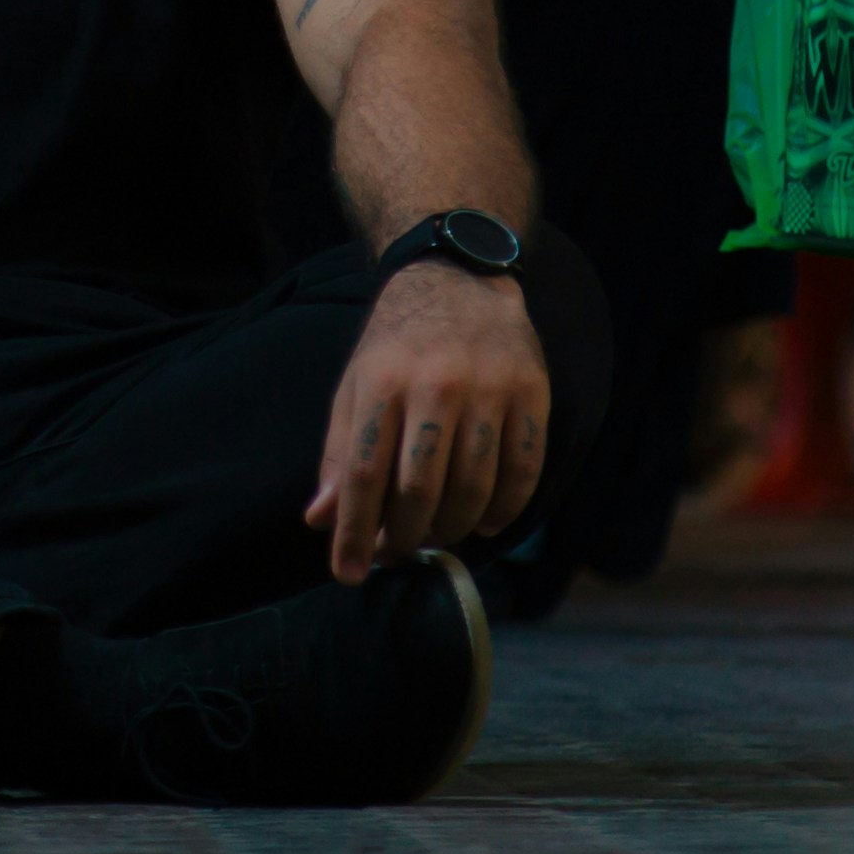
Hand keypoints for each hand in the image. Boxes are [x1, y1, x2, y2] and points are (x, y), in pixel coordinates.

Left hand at [307, 261, 551, 582]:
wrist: (458, 279)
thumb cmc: (396, 346)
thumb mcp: (355, 388)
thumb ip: (339, 455)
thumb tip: (321, 522)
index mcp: (382, 383)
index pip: (363, 476)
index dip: (354, 534)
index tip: (349, 575)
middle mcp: (436, 385)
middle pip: (419, 491)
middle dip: (404, 539)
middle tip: (397, 553)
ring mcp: (490, 389)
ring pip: (473, 488)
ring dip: (454, 529)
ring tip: (439, 535)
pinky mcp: (532, 392)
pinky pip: (523, 470)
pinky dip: (506, 509)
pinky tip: (488, 522)